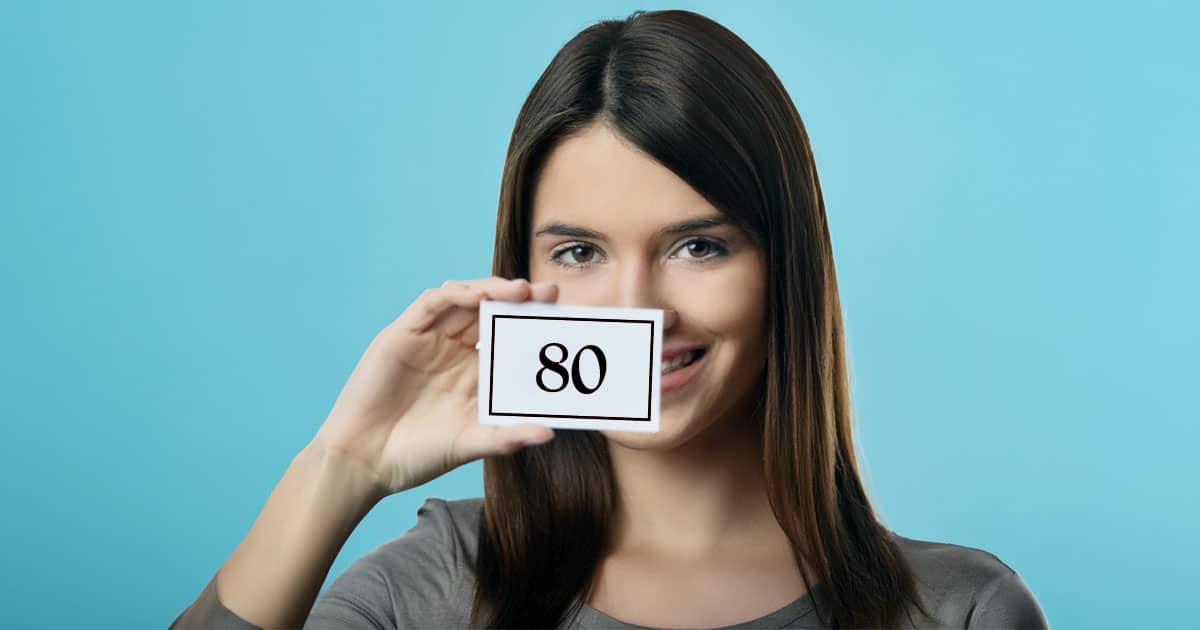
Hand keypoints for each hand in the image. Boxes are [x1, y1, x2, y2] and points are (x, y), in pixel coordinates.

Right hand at [309, 277, 558, 496]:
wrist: (365, 461)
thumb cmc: (417, 455)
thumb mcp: (470, 444)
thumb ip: (508, 437)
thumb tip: (550, 434)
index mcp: (474, 372)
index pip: (510, 337)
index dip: (535, 325)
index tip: (565, 318)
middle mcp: (454, 350)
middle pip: (493, 311)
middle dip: (522, 299)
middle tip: (552, 293)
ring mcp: (429, 339)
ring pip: (465, 299)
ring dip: (494, 290)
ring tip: (522, 291)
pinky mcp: (402, 334)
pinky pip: (431, 304)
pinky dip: (455, 295)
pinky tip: (478, 297)